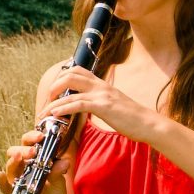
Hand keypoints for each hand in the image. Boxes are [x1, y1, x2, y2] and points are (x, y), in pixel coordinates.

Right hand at [0, 126, 74, 193]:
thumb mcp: (59, 183)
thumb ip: (58, 171)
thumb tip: (63, 162)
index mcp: (35, 160)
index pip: (28, 143)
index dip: (32, 137)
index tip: (41, 136)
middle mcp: (24, 168)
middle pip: (15, 152)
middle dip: (22, 149)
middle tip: (32, 152)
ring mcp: (18, 180)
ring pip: (9, 167)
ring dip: (13, 161)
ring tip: (20, 158)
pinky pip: (5, 187)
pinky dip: (1, 181)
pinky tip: (1, 175)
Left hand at [39, 67, 160, 142]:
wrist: (148, 124)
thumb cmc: (133, 118)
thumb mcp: (114, 104)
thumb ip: (100, 101)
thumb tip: (90, 106)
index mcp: (102, 84)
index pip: (77, 70)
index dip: (62, 78)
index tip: (54, 92)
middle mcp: (100, 85)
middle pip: (70, 73)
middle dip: (54, 86)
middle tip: (48, 100)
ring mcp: (101, 94)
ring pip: (69, 88)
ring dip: (53, 101)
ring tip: (44, 112)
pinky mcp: (103, 106)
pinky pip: (77, 103)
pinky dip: (62, 108)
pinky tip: (55, 115)